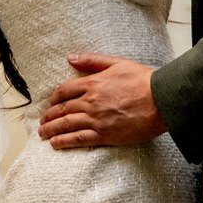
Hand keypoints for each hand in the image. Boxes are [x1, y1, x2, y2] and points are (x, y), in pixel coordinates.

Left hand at [36, 54, 165, 148]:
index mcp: (92, 83)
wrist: (160, 100)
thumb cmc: (142, 81)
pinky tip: (56, 144)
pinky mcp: (105, 135)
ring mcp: (96, 119)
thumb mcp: (116, 63)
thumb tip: (70, 57)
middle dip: (49, 116)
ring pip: (66, 125)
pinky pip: (78, 139)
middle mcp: (90, 101)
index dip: (54, 98)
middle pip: (62, 109)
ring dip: (51, 130)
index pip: (64, 90)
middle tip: (42, 122)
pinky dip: (64, 142)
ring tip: (43, 134)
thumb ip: (92, 60)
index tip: (51, 103)